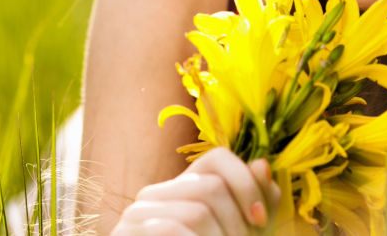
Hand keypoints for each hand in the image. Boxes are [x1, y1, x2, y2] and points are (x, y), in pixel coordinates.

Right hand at [111, 147, 280, 234]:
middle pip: (212, 187)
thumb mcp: (239, 232)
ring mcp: (136, 214)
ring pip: (197, 212)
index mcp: (181, 189)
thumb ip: (254, 203)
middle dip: (238, 224)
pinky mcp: (125, 233)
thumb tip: (262, 165)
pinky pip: (172, 230)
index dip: (246, 184)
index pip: (219, 158)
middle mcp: (155, 194)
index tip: (261, 220)